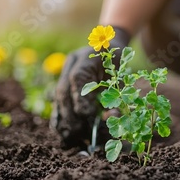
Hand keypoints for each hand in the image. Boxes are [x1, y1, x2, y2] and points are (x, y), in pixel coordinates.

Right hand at [51, 27, 129, 147]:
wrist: (110, 43)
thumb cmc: (118, 61)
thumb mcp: (121, 73)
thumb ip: (115, 93)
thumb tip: (110, 116)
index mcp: (87, 57)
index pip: (77, 78)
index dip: (80, 99)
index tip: (86, 115)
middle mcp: (72, 63)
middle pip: (64, 90)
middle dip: (69, 114)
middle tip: (77, 131)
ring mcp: (66, 71)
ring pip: (58, 96)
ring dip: (62, 118)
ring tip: (67, 135)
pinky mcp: (64, 80)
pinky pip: (59, 99)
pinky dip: (60, 115)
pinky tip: (61, 130)